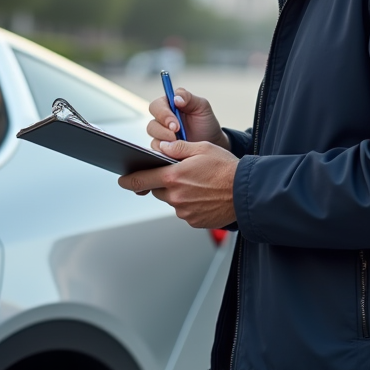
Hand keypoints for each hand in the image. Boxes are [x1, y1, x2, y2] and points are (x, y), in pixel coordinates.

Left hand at [118, 140, 237, 228]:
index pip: (141, 180)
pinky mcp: (193, 221)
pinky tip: (205, 196)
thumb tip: (161, 147)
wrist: (247, 193)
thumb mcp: (202, 149)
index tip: (122, 180)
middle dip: (165, 182)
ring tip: (200, 185)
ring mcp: (184, 211)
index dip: (129, 180)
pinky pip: (185, 211)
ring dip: (179, 193)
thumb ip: (178, 148)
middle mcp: (175, 196)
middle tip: (184, 175)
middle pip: (158, 189)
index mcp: (173, 177)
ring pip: (172, 200)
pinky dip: (190, 204)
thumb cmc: (227, 169)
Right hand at [147, 88, 229, 150]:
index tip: (175, 125)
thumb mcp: (202, 107)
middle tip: (177, 135)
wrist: (211, 143)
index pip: (156, 106)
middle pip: (152, 124)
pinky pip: (156, 150)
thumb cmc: (206, 122)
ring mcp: (161, 134)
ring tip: (179, 144)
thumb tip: (176, 98)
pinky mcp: (162, 148)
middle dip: (163, 131)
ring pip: (153, 139)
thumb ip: (189, 98)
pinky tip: (175, 153)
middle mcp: (162, 119)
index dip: (163, 115)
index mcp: (169, 105)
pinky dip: (164, 151)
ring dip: (164, 142)